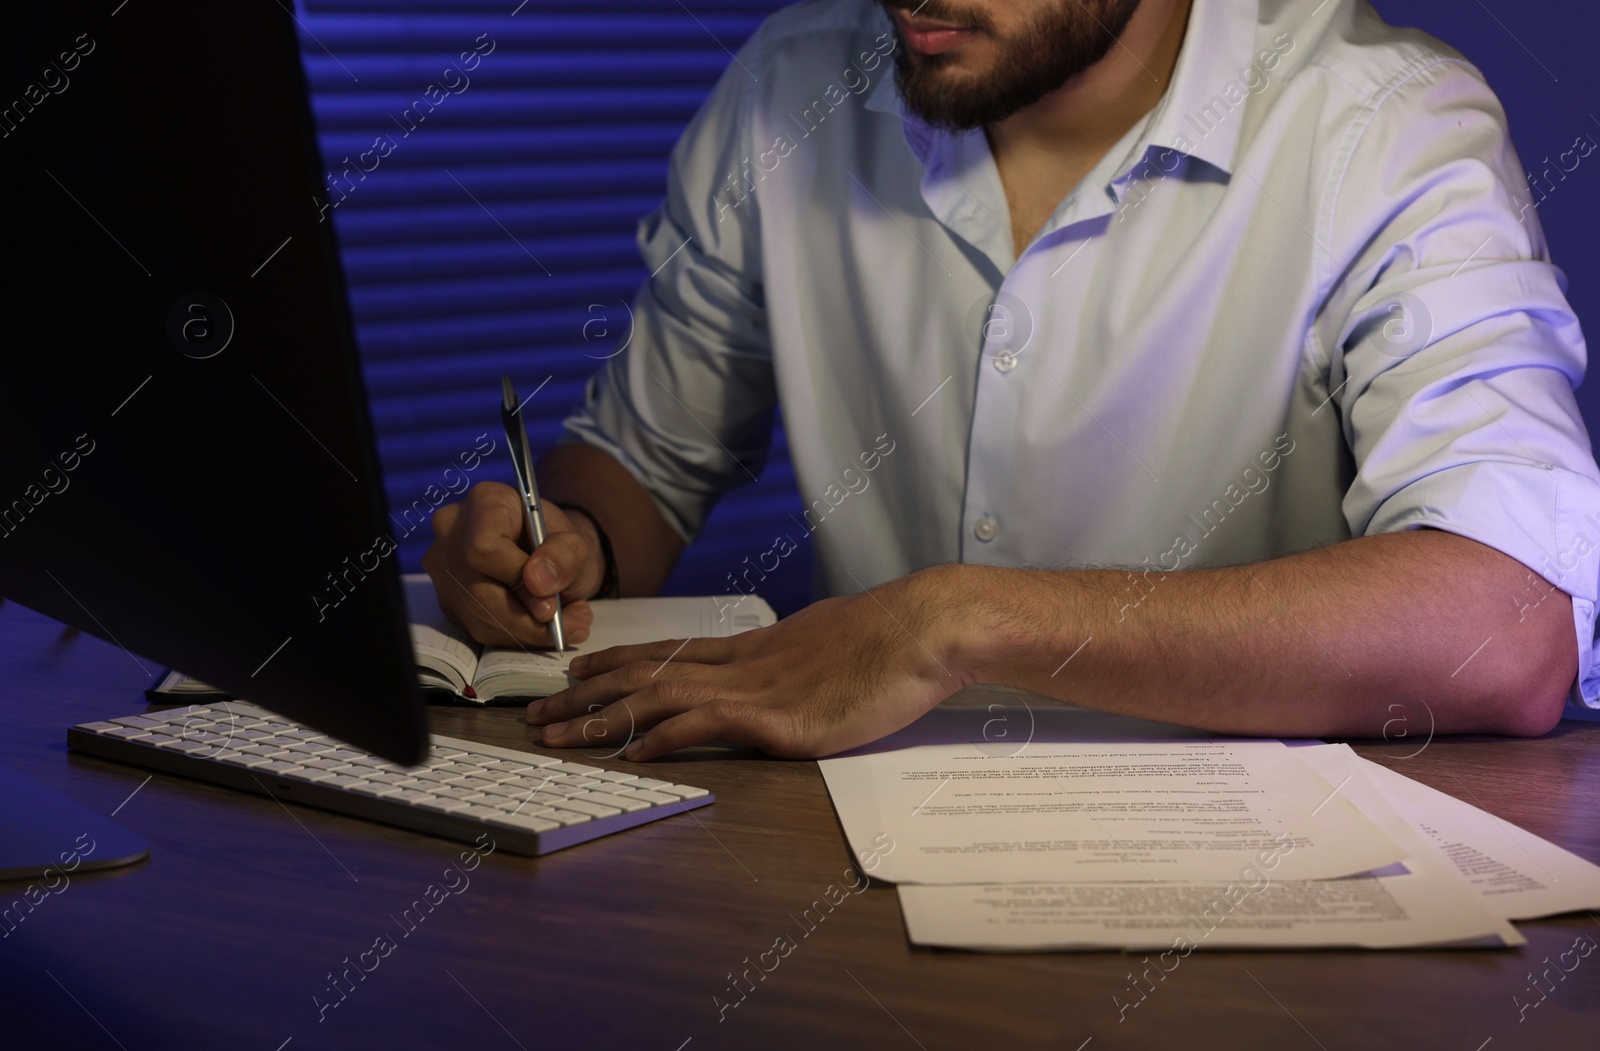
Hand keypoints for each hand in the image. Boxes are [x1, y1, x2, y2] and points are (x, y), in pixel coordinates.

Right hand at [422, 481, 597, 646]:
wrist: (551, 555)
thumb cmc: (560, 543)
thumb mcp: (577, 544)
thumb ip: (565, 556)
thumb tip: (538, 583)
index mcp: (486, 502)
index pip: (484, 546)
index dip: (517, 578)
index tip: (550, 594)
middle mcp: (453, 531)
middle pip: (479, 590)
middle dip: (528, 616)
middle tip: (568, 622)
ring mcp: (445, 568)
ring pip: (480, 617)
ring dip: (529, 631)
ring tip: (567, 623)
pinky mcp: (449, 600)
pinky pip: (479, 629)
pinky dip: (517, 636)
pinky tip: (542, 626)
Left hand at [525, 570, 970, 758]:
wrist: (927, 628)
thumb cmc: (895, 638)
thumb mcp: (834, 641)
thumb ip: (804, 659)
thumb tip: (800, 669)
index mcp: (758, 646)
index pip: (670, 650)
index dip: (617, 659)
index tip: (577, 667)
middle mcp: (744, 662)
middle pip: (646, 672)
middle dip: (585, 693)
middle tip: (537, 711)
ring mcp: (758, 689)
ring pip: (658, 698)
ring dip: (601, 718)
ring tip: (557, 736)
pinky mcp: (778, 719)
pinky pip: (704, 726)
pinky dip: (661, 737)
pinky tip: (631, 752)